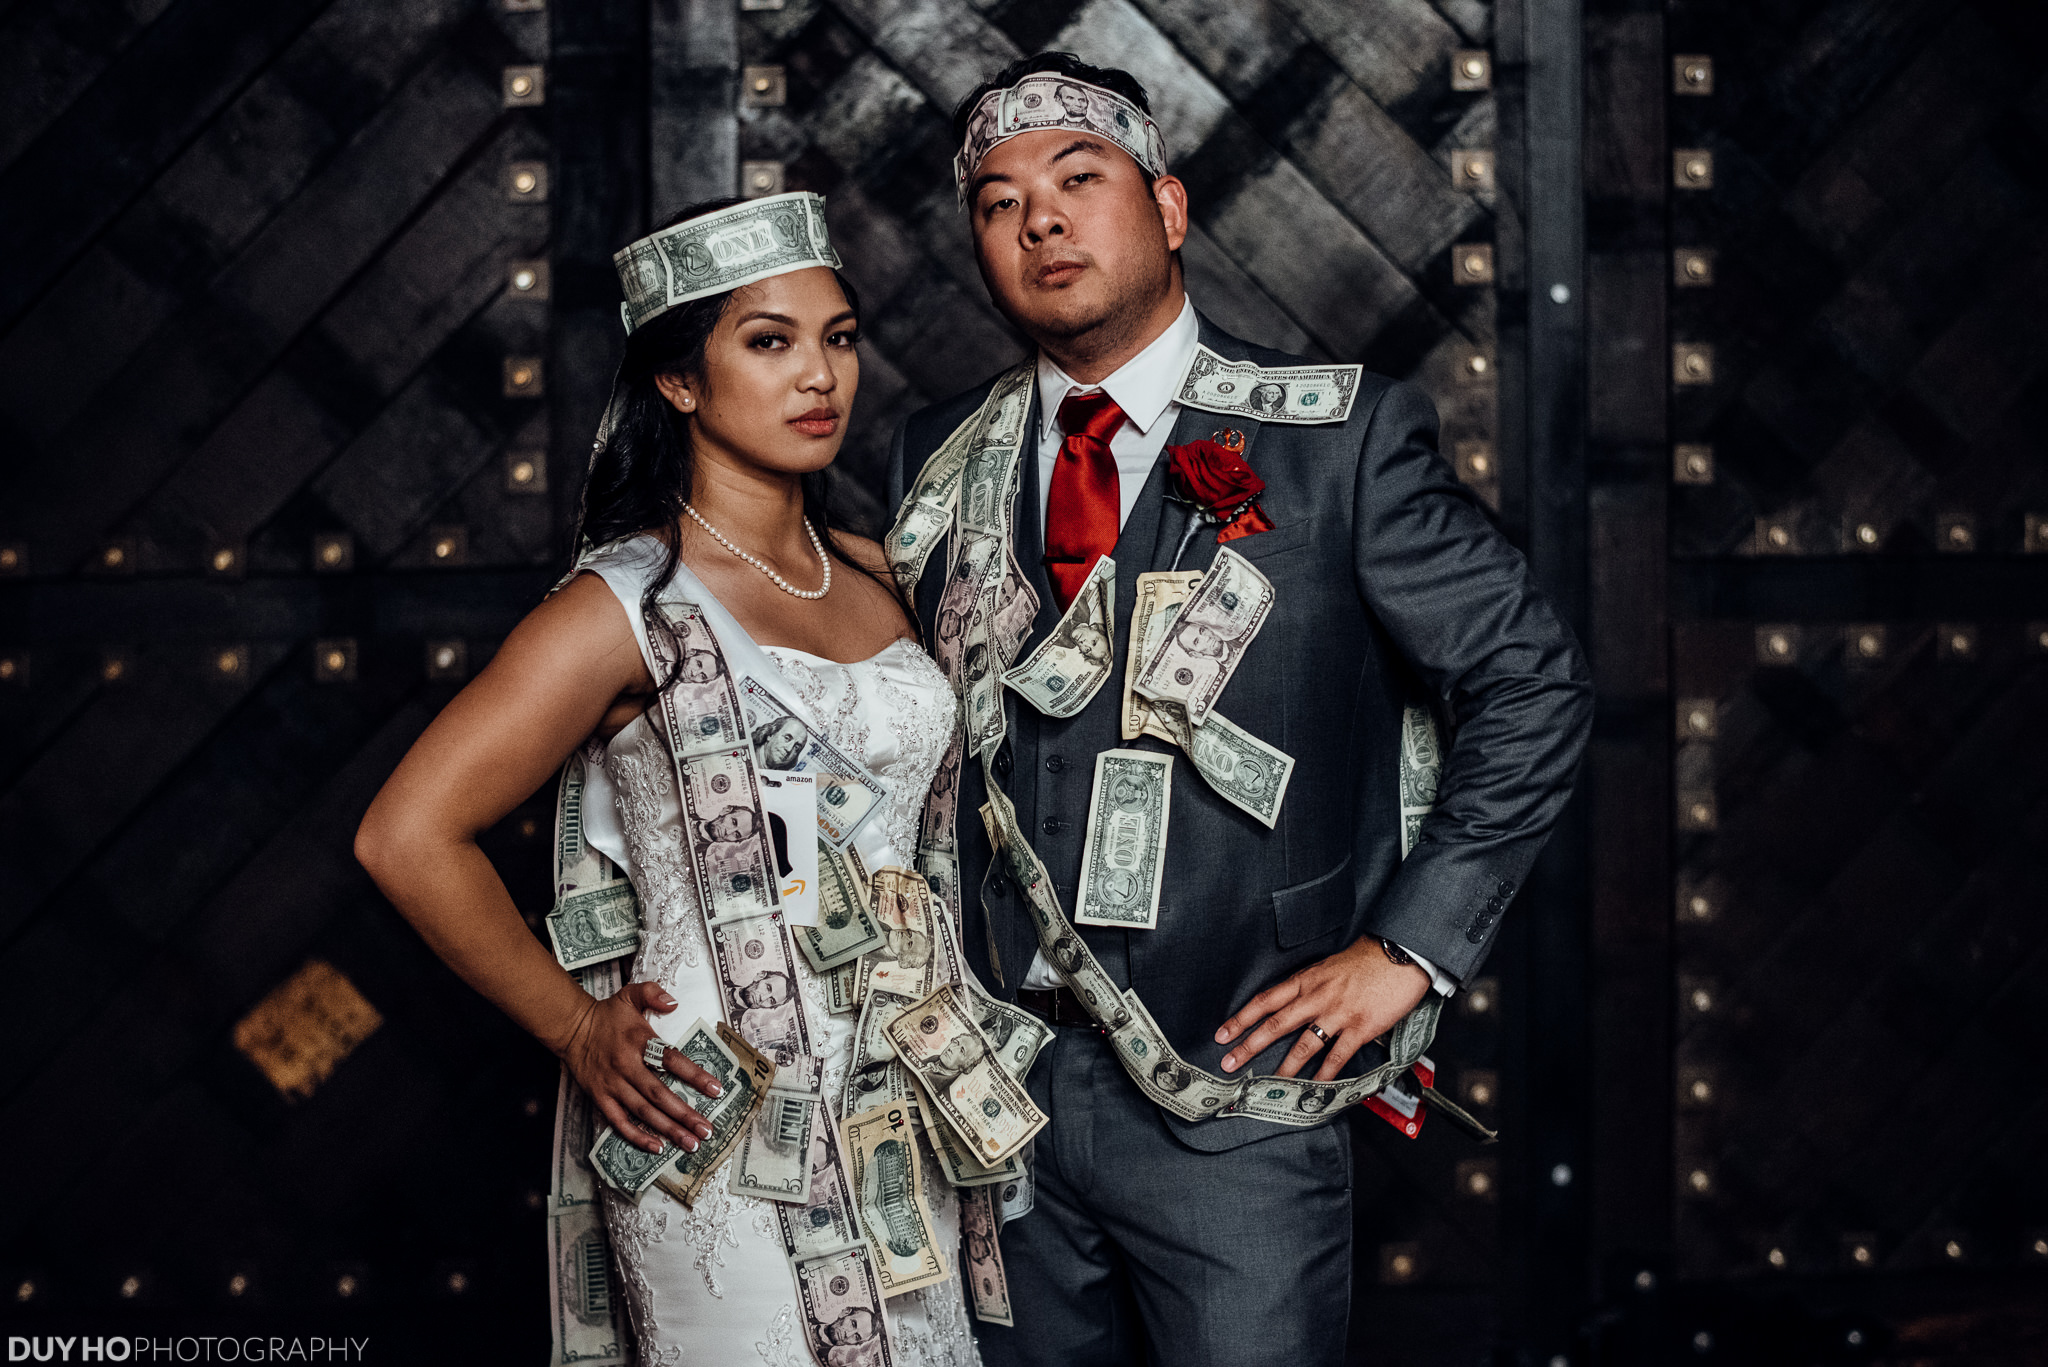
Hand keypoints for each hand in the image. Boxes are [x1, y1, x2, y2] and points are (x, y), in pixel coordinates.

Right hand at [560, 980, 723, 1154]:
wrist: (571, 1029)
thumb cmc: (606, 1015)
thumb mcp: (630, 994)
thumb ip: (653, 993)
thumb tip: (674, 1003)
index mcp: (638, 1041)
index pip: (671, 1060)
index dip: (694, 1075)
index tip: (716, 1089)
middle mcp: (626, 1066)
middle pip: (659, 1094)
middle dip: (685, 1114)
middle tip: (707, 1130)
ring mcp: (612, 1085)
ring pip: (643, 1112)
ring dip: (668, 1130)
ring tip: (690, 1144)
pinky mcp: (600, 1098)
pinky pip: (619, 1122)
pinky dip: (637, 1137)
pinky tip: (657, 1148)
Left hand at [1214, 937, 1430, 1080]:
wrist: (1399, 955)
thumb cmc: (1365, 959)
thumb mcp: (1327, 966)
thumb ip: (1308, 985)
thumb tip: (1290, 1003)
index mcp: (1306, 980)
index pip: (1265, 1000)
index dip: (1241, 1018)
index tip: (1222, 1033)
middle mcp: (1316, 997)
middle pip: (1275, 1024)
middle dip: (1249, 1045)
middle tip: (1229, 1062)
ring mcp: (1338, 1013)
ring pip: (1304, 1044)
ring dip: (1285, 1066)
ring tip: (1270, 1083)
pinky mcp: (1360, 1027)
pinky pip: (1338, 1055)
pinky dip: (1325, 1073)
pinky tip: (1315, 1085)